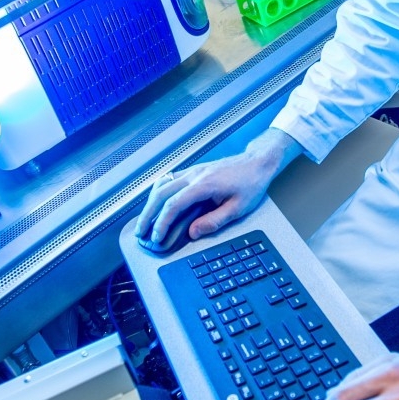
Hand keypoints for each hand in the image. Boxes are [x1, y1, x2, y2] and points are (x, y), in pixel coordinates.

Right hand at [136, 129, 301, 247]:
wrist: (257, 163)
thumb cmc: (251, 183)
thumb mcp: (238, 208)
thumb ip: (214, 221)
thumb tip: (193, 233)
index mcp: (204, 185)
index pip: (174, 205)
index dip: (162, 223)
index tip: (156, 236)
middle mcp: (194, 176)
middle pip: (161, 194)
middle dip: (148, 215)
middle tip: (141, 232)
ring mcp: (192, 172)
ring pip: (162, 185)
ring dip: (150, 203)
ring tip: (144, 220)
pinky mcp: (193, 171)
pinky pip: (169, 180)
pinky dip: (158, 192)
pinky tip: (155, 202)